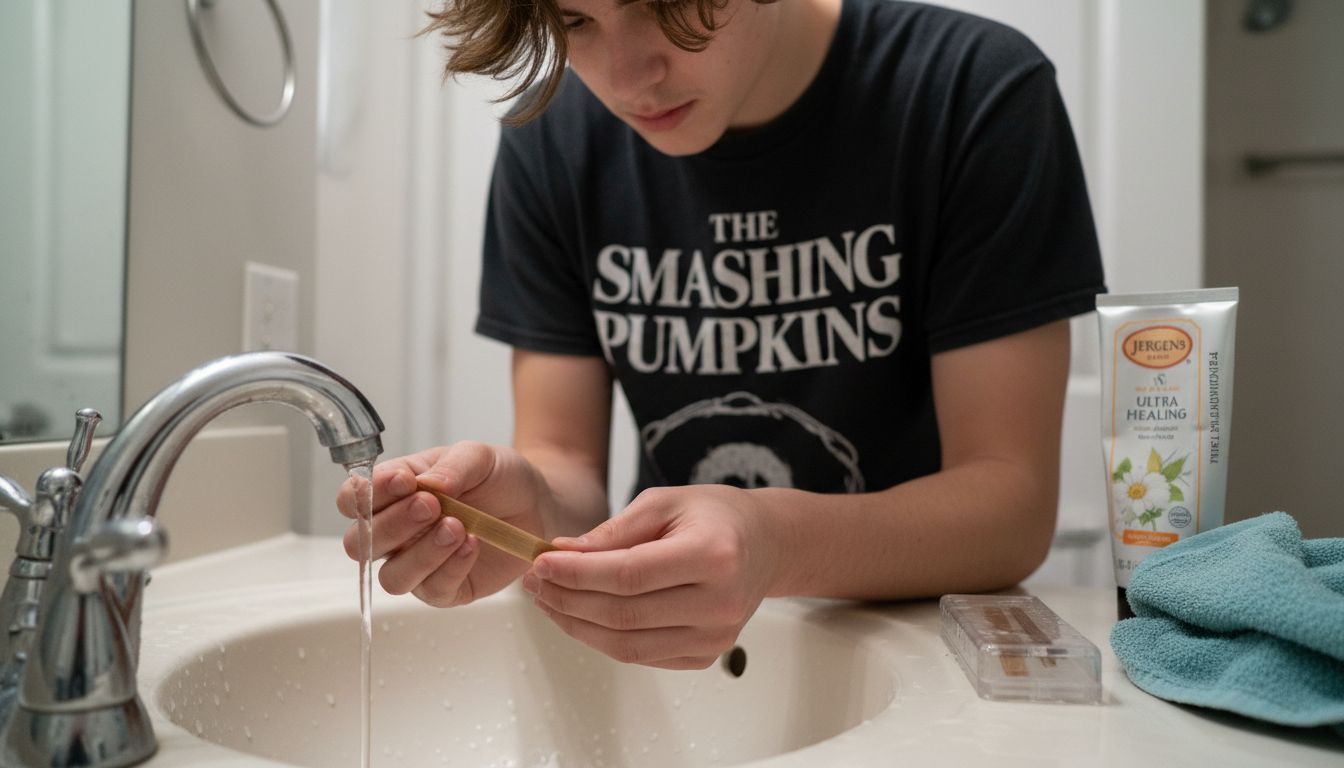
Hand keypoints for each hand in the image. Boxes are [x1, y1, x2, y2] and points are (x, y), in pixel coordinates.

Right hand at [337, 441, 549, 606]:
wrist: (537, 502)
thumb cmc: (498, 477)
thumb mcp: (478, 456)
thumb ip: (451, 466)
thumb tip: (428, 484)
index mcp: (393, 494)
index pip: (353, 500)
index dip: (368, 494)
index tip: (404, 481)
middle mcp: (397, 533)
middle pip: (360, 544)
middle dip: (392, 525)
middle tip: (431, 505)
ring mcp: (418, 564)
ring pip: (392, 577)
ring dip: (421, 553)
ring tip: (456, 528)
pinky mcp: (447, 589)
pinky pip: (433, 590)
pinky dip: (451, 568)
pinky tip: (472, 544)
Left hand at [521, 485, 780, 669]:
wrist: (765, 545)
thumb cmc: (716, 517)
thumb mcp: (664, 502)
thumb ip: (614, 531)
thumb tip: (563, 554)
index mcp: (713, 555)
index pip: (629, 575)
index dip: (577, 574)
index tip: (541, 562)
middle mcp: (719, 603)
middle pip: (624, 615)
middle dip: (568, 600)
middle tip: (535, 581)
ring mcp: (716, 637)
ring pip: (627, 645)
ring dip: (577, 625)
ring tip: (548, 600)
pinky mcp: (706, 656)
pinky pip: (641, 656)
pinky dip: (603, 639)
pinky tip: (580, 616)